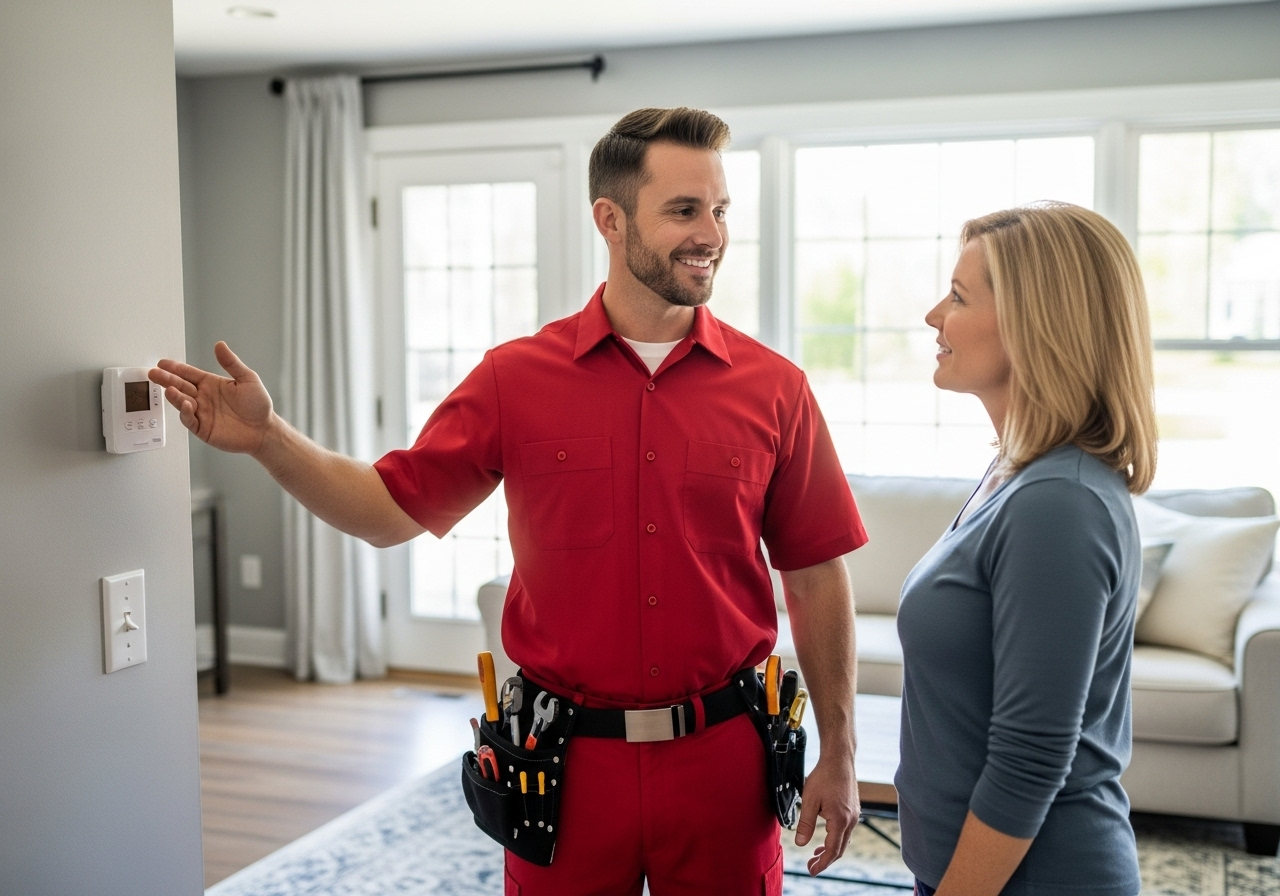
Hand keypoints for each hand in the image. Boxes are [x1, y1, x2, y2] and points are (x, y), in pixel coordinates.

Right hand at [149, 342, 273, 454]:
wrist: (264, 430)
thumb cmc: (258, 406)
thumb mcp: (247, 379)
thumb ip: (231, 363)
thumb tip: (220, 345)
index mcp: (211, 384)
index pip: (189, 374)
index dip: (176, 368)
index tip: (163, 363)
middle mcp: (204, 397)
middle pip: (180, 386)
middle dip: (166, 379)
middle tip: (154, 373)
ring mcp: (202, 413)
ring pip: (181, 402)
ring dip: (174, 395)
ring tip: (169, 388)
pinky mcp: (203, 428)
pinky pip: (189, 419)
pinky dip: (185, 412)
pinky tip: (185, 404)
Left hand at [795, 749, 859, 875]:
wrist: (839, 759)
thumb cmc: (824, 776)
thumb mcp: (809, 800)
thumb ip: (805, 824)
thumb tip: (800, 843)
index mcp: (840, 820)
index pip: (832, 850)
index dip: (822, 863)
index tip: (812, 870)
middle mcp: (851, 820)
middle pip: (840, 849)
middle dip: (826, 860)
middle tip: (812, 865)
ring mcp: (854, 814)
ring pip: (844, 840)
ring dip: (831, 849)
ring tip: (817, 854)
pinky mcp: (853, 809)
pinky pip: (846, 830)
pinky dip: (837, 838)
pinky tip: (827, 836)